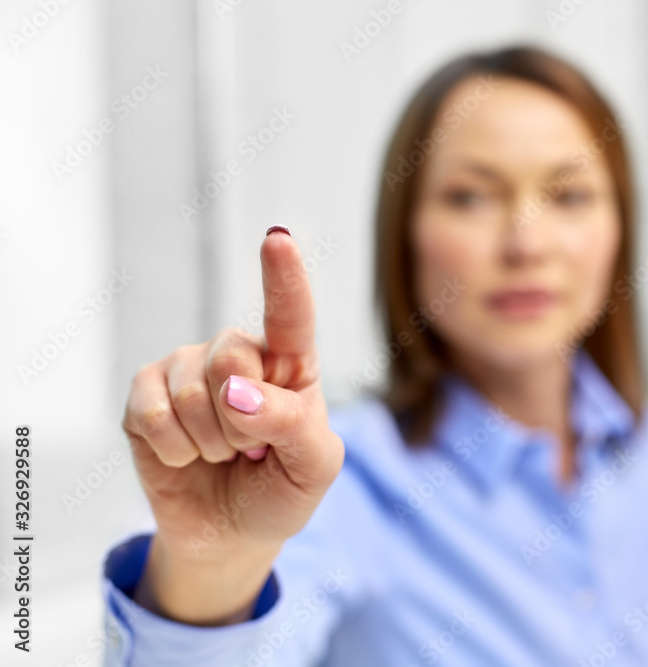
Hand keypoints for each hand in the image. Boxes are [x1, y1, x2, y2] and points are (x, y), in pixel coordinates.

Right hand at [122, 226, 343, 623]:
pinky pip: (152, 415)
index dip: (283, 277)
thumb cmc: (282, 491)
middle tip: (251, 450)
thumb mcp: (314, 466)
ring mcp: (188, 369)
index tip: (277, 240)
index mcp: (291, 364)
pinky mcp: (146, 394)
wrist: (231, 534)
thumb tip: (236, 392)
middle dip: (243, 423)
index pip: (290, 315)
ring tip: (222, 455)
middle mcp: (239, 355)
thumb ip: (293, 424)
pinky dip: (173, 450)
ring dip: (210, 443)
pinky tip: (185, 456)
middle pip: (230, 357)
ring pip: (192, 392)